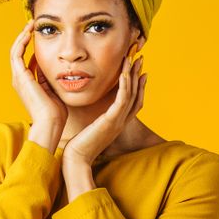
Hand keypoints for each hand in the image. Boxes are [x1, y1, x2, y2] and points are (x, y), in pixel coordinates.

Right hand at [10, 19, 67, 125]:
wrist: (50, 124)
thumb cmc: (56, 112)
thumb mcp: (55, 90)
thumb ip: (52, 77)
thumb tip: (57, 65)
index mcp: (28, 83)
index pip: (27, 59)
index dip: (32, 45)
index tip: (39, 34)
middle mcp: (20, 79)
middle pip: (19, 52)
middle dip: (25, 37)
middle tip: (33, 24)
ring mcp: (18, 78)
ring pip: (15, 50)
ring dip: (22, 36)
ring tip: (30, 24)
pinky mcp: (20, 76)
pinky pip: (17, 54)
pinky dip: (21, 42)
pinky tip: (29, 33)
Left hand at [62, 47, 146, 165]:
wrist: (77, 159)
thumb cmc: (79, 145)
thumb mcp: (90, 128)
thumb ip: (94, 120)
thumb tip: (89, 112)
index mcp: (117, 123)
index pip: (133, 102)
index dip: (138, 86)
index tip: (140, 72)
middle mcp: (121, 122)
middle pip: (136, 95)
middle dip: (138, 75)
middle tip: (141, 58)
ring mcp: (118, 122)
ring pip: (131, 94)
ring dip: (132, 75)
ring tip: (133, 59)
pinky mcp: (111, 121)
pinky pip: (122, 100)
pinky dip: (124, 86)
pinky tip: (124, 73)